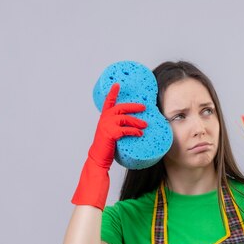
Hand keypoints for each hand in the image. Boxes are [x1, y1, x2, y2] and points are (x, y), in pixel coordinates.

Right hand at [71, 84, 146, 208]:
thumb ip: (117, 127)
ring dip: (137, 121)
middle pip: (121, 108)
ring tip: (145, 125)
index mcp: (104, 118)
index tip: (118, 85)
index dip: (113, 93)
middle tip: (144, 107)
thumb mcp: (111, 134)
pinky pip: (125, 129)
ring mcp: (107, 126)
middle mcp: (104, 119)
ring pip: (125, 118)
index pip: (108, 102)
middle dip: (134, 106)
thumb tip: (132, 125)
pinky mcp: (111, 133)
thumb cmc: (106, 148)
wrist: (98, 159)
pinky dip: (134, 131)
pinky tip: (140, 133)